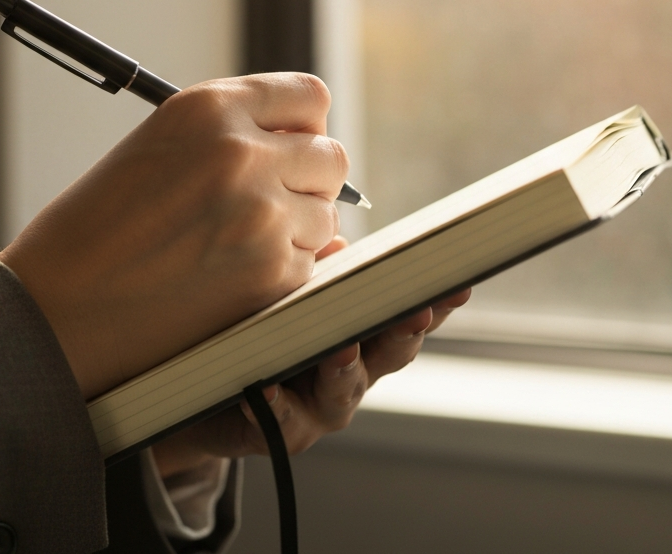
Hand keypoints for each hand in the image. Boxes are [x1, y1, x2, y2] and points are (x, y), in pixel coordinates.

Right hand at [0, 73, 347, 398]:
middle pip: (332, 155)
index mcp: (209, 107)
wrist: (54, 309)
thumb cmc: (96, 229)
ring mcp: (262, 212)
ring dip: (299, 230)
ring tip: (239, 246)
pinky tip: (233, 279)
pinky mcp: (271, 272)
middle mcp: (242, 150)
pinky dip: (286, 272)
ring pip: (328, 214)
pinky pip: (313, 263)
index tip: (292, 149)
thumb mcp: (162, 146)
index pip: (309, 97)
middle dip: (310, 181)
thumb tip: (311, 147)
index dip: (306, 127)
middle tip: (272, 204)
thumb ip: (234, 134)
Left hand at [151, 279, 471, 477]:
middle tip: (414, 312)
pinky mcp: (281, 431)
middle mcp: (354, 371)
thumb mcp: (295, 291)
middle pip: (390, 354)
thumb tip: (336, 241)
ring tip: (340, 350)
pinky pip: (281, 420)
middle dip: (404, 332)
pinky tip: (265, 389)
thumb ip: (319, 271)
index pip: (407, 314)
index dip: (437, 303)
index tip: (458, 284)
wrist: (213, 390)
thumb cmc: (265, 330)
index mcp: (365, 332)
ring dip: (345, 369)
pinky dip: (276, 404)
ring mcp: (321, 406)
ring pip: (344, 390)